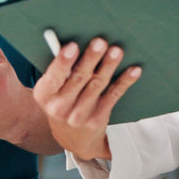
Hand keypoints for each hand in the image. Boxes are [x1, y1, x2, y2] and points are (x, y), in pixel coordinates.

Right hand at [33, 38, 140, 160]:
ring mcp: (79, 116)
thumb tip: (74, 41)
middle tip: (100, 42)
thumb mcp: (52, 91)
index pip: (53, 77)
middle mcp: (60, 107)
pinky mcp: (97, 118)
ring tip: (116, 51)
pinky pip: (113, 95)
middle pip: (78, 78)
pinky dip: (124, 81)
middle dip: (91, 58)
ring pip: (97, 85)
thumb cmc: (62, 103)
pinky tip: (133, 70)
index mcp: (44, 95)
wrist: (72, 138)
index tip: (72, 46)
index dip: (63, 62)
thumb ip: (59, 70)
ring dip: (108, 66)